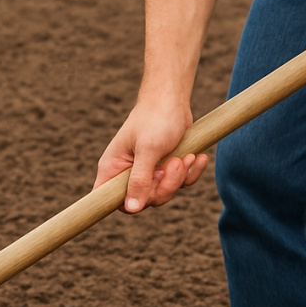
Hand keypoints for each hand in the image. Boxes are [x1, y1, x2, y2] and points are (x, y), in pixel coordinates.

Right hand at [94, 96, 209, 213]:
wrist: (171, 98)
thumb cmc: (155, 118)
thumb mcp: (148, 150)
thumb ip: (139, 180)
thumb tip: (131, 208)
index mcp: (113, 168)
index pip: (109, 200)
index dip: (124, 205)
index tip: (144, 197)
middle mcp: (127, 173)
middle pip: (145, 200)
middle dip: (165, 186)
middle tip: (175, 163)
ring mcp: (147, 172)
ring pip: (164, 193)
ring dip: (179, 177)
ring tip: (186, 156)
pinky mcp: (164, 168)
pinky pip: (178, 183)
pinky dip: (189, 172)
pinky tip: (196, 157)